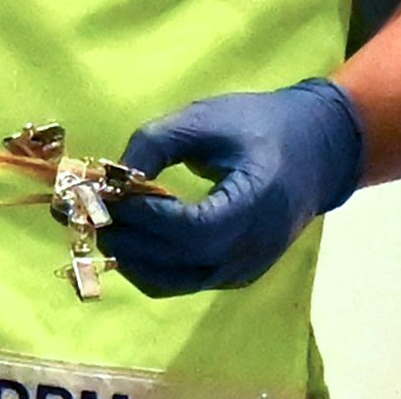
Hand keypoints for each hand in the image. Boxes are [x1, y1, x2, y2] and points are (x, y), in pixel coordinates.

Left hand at [102, 78, 364, 297]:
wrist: (316, 151)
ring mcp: (245, 269)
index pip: (195, 228)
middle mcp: (254, 249)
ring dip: (130, 256)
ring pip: (175, 281)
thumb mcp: (206, 118)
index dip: (147, 216)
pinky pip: (183, 281)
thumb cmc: (259, 125)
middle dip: (127, 236)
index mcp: (258, 203)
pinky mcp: (234, 274)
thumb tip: (111, 177)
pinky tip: (125, 235)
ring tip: (97, 222)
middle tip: (84, 209)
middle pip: (180, 260)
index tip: (107, 193)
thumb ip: (156, 142)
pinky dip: (148, 265)